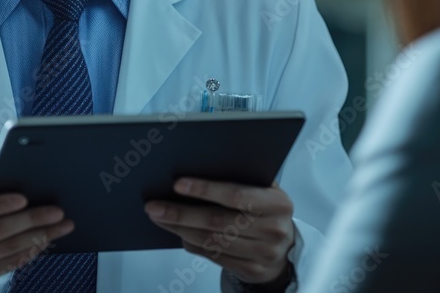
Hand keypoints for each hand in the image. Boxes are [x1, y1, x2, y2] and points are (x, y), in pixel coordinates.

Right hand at [0, 193, 73, 290]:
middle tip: (56, 212)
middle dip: (31, 220)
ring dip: (38, 237)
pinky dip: (28, 252)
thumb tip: (23, 198)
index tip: (24, 199)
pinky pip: (7, 264)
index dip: (0, 204)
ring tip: (59, 227)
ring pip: (6, 248)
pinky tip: (43, 242)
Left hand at [144, 179, 294, 285]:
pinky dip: (191, 243)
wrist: (285, 247)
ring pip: (211, 241)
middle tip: (154, 206)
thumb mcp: (264, 189)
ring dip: (180, 229)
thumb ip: (241, 178)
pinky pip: (213, 256)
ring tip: (159, 217)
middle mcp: (274, 230)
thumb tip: (194, 169)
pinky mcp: (251, 270)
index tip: (177, 184)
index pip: (236, 195)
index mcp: (278, 203)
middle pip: (218, 221)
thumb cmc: (265, 209)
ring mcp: (263, 253)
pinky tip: (177, 232)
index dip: (205, 189)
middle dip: (181, 213)